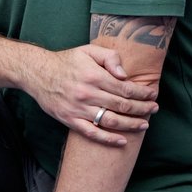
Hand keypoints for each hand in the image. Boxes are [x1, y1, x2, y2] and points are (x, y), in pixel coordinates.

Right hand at [24, 45, 158, 145]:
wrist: (37, 73)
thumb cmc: (65, 61)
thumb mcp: (88, 51)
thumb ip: (109, 57)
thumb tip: (124, 75)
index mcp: (94, 76)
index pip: (125, 89)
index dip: (142, 94)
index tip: (152, 95)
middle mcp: (87, 94)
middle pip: (122, 106)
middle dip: (142, 109)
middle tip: (154, 109)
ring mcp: (78, 109)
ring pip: (111, 121)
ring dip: (131, 125)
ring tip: (144, 124)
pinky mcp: (69, 120)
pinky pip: (92, 133)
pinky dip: (109, 139)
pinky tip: (122, 141)